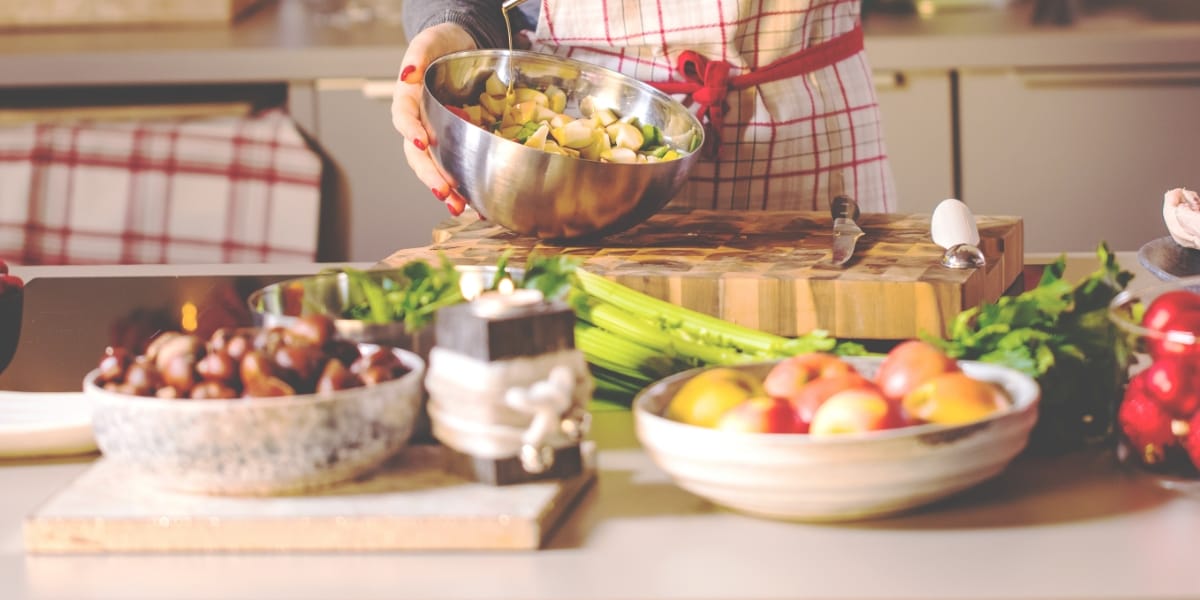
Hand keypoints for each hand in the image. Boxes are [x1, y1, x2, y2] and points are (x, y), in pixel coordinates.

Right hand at [392, 23, 477, 216]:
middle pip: (417, 154)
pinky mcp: (454, 143)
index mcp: (409, 98)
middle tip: (444, 192)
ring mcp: (436, 135)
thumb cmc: (443, 45)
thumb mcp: (431, 41)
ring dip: (444, 190)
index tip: (422, 143)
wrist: (461, 50)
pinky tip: (475, 203)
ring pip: (434, 167)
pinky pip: (455, 166)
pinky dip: (463, 186)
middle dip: (429, 175)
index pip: (404, 117)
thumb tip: (408, 73)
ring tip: (458, 207)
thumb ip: (419, 53)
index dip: (410, 131)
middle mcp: (419, 122)